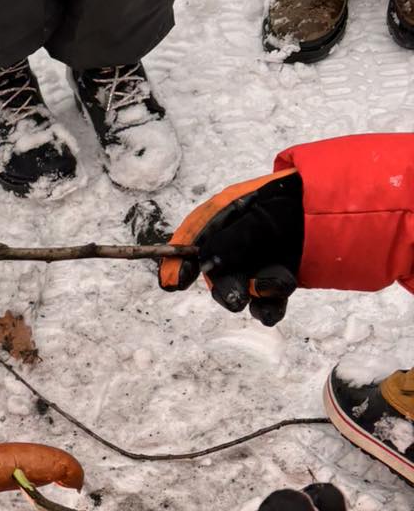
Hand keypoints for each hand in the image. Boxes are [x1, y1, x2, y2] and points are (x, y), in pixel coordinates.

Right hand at [157, 170, 304, 323]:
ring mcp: (255, 266)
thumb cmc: (293, 202)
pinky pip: (265, 306)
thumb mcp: (260, 214)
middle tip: (235, 299)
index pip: (191, 243)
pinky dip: (269, 308)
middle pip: (216, 276)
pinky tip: (275, 304)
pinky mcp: (277, 283)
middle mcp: (234, 248)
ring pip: (241, 294)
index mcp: (221, 221)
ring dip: (256, 294)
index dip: (177, 263)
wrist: (336, 206)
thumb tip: (204, 264)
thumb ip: (232, 240)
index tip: (174, 283)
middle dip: (225, 289)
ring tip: (280, 281)